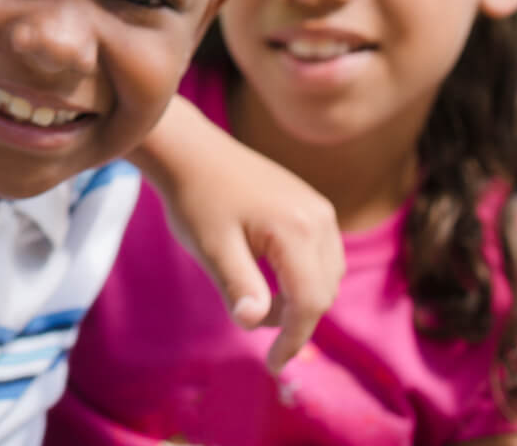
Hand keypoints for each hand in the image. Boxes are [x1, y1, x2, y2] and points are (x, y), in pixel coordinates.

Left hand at [130, 97, 343, 372]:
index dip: (292, 340)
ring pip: (326, 276)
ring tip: (256, 297)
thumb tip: (253, 324)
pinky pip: (322, 255)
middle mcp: (319, 218)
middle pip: (322, 292)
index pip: (309, 303)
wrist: (190, 152)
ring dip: (299, 298)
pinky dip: (302, 276)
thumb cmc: (195, 199)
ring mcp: (319, 208)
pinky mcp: (312, 205)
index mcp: (297, 230)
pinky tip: (268, 275)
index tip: (271, 365)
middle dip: (293, 320)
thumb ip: (237, 286)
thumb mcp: (211, 248)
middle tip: (254, 326)